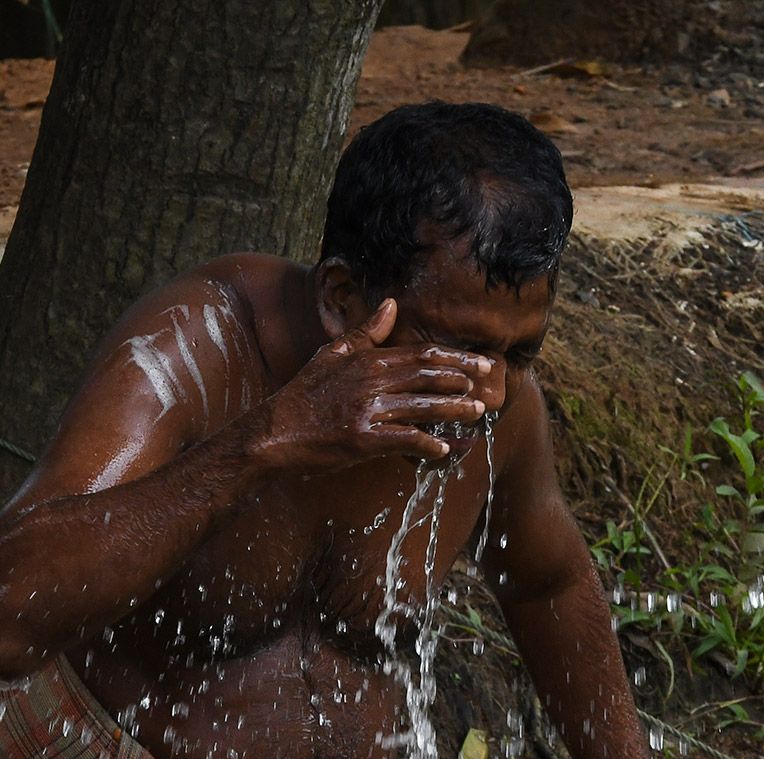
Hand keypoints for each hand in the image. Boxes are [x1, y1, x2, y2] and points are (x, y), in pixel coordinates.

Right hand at [260, 298, 493, 471]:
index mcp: (367, 361)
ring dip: (453, 409)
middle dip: (463, 378)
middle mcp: (371, 382)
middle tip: (489, 382)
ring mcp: (367, 411)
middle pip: (427, 376)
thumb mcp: (331, 354)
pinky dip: (425, 443)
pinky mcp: (362, 440)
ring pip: (422, 406)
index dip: (454, 358)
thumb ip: (364, 331)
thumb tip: (391, 305)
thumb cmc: (303, 394)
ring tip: (477, 411)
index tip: (479, 362)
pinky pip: (403, 440)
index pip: (420, 354)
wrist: (274, 432)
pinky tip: (444, 448)